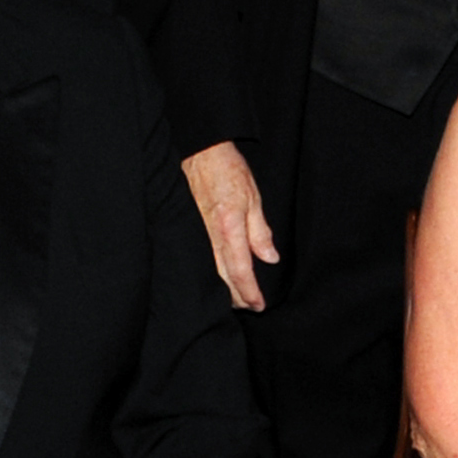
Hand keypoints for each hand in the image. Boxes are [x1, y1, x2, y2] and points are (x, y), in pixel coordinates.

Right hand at [182, 142, 277, 310]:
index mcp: (228, 228)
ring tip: (235, 298)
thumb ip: (260, 232)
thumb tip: (269, 258)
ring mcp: (195, 233)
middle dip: (236, 297)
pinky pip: (198, 258)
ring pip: (208, 271)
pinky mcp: (187, 228)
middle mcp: (209, 235)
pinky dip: (209, 272)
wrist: (200, 150)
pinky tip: (215, 278)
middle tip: (250, 306)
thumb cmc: (228, 169)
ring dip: (222, 289)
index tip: (259, 304)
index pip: (240, 270)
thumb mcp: (253, 198)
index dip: (249, 292)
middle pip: (222, 278)